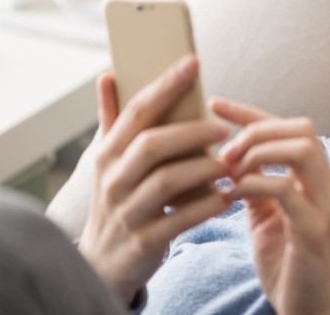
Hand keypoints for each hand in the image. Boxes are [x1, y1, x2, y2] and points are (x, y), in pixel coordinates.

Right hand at [78, 56, 232, 304]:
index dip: (164, 85)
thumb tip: (108, 74)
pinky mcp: (144, 241)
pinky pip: (180, 218)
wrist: (100, 265)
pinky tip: (227, 196)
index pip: (136, 111)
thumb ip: (112, 120)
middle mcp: (113, 180)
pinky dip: (206, 205)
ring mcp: (127, 211)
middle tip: (223, 126)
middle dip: (190, 131)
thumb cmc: (116, 202)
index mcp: (107, 154)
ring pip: (166, 181)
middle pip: (151, 144)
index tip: (192, 62)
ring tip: (229, 162)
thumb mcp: (108, 162)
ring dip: (203, 167)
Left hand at [213, 99, 329, 314]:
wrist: (308, 311)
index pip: (288, 128)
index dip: (250, 113)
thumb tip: (227, 160)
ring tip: (228, 169)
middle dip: (256, 130)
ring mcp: (324, 207)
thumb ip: (255, 187)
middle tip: (223, 152)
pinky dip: (254, 184)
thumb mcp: (266, 218)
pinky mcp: (314, 231)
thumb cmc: (287, 265)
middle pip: (302, 129)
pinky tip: (231, 194)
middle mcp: (326, 186)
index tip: (214, 104)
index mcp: (314, 180)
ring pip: (302, 150)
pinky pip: (286, 190)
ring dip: (258, 152)